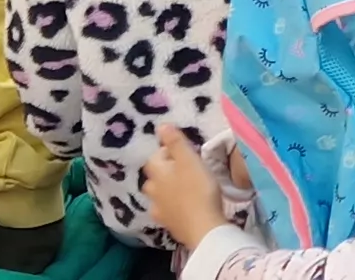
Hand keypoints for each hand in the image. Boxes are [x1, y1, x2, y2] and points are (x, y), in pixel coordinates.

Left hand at [143, 124, 232, 250]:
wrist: (203, 228)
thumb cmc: (198, 189)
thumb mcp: (189, 159)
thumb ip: (175, 142)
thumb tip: (161, 125)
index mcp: (156, 173)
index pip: (155, 156)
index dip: (169, 152)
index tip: (186, 154)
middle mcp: (151, 191)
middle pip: (155, 176)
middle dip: (167, 172)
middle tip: (187, 170)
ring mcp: (158, 210)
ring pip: (159, 194)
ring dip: (169, 190)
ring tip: (187, 189)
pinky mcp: (168, 225)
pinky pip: (167, 210)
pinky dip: (174, 206)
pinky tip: (186, 207)